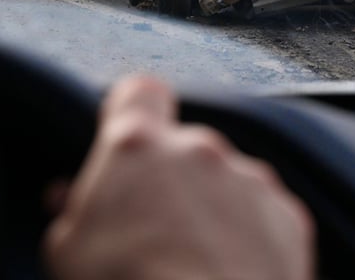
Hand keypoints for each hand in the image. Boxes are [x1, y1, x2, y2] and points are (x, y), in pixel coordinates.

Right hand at [44, 75, 314, 279]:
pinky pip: (264, 216)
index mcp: (137, 147)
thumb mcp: (66, 255)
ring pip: (226, 182)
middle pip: (183, 148)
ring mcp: (250, 181)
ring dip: (212, 210)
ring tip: (194, 265)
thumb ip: (71, 212)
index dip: (131, 112)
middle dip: (170, 181)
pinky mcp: (289, 218)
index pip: (137, 92)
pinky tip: (230, 275)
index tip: (124, 143)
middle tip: (150, 232)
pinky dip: (250, 238)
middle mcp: (199, 150)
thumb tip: (68, 200)